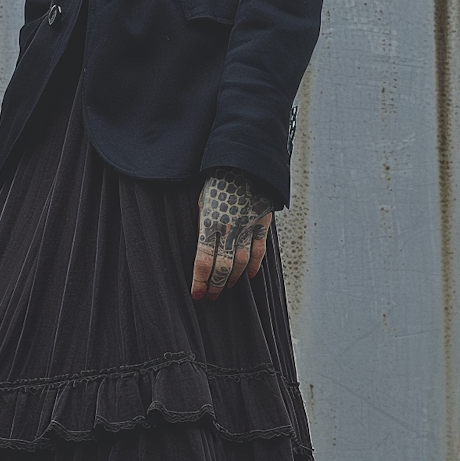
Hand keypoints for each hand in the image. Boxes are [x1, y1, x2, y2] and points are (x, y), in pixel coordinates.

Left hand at [191, 171, 272, 301]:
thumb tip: (202, 249)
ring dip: (232, 280)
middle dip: (215, 286)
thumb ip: (202, 225)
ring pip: (241, 263)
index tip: (197, 295)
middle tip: (211, 298)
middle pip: (222, 267)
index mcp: (209, 222)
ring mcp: (248, 227)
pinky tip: (247, 277)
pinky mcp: (262, 223)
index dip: (200, 282)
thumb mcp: (202, 201)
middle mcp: (229, 228)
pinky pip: (259, 251)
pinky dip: (253, 267)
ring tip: (226, 289)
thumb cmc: (217, 181)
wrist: (245, 162)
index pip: (203, 261)